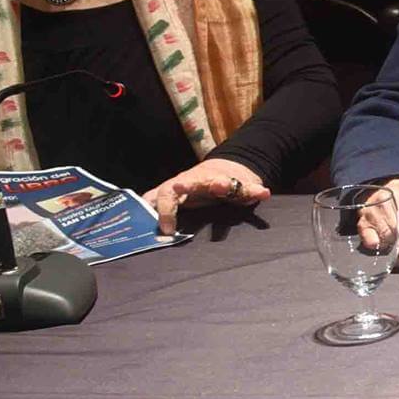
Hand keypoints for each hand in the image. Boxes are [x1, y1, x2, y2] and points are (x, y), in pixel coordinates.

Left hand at [145, 157, 270, 235]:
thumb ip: (159, 203)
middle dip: (187, 184)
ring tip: (223, 185)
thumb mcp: (177, 194)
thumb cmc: (198, 187)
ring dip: (221, 183)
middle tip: (180, 185)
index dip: (165, 211)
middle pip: (192, 182)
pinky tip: (263, 193)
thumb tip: (134, 215)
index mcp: (181, 186)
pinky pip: (249, 188)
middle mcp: (200, 181)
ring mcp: (222, 181)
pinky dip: (256, 190)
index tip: (167, 232)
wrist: (230, 167)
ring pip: (221, 181)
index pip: (166, 194)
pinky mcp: (242, 184)